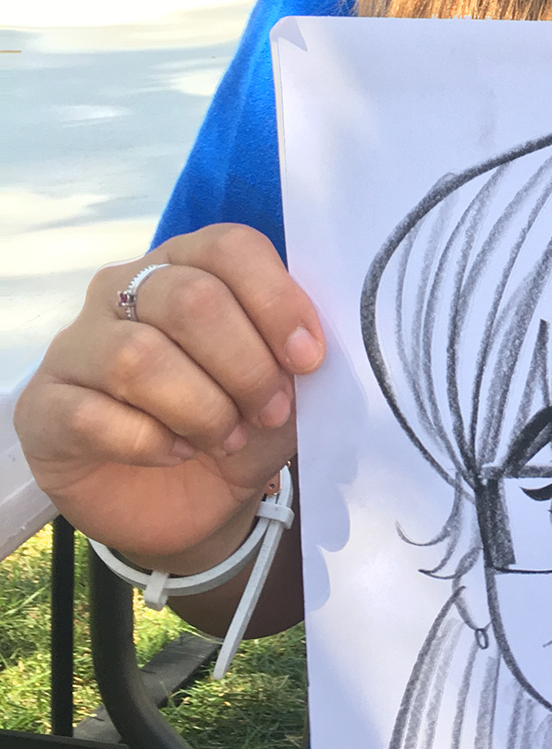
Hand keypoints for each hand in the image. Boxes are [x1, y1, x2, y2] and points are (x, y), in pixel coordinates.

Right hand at [14, 225, 324, 568]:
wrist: (189, 500)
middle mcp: (125, 289)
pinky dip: (152, 441)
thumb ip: (293, 353)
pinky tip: (179, 452)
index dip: (276, 300)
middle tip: (272, 410)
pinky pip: (94, 415)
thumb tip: (308, 345)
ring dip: (202, 407)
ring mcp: (77, 345)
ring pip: (140, 356)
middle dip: (245, 364)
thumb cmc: (240, 421)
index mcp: (189, 263)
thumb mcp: (283, 386)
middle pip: (190, 300)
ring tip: (228, 437)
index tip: (309, 358)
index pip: (229, 248)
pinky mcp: (44, 405)